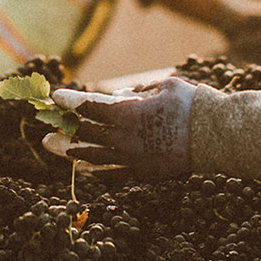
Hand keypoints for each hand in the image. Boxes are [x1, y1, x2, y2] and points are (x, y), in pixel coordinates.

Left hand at [47, 77, 197, 179]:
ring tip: (53, 147)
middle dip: (62, 127)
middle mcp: (124, 139)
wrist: (216, 136)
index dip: (70, 101)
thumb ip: (136, 92)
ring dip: (70, 151)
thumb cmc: (191, 103)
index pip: (90, 107)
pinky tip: (82, 168)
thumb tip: (118, 98)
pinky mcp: (143, 173)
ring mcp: (132, 159)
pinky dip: (94, 170)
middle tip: (44, 125)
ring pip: (92, 156)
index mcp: (128, 114)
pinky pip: (111, 174)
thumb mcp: (163, 85)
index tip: (55, 97)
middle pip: (84, 134)